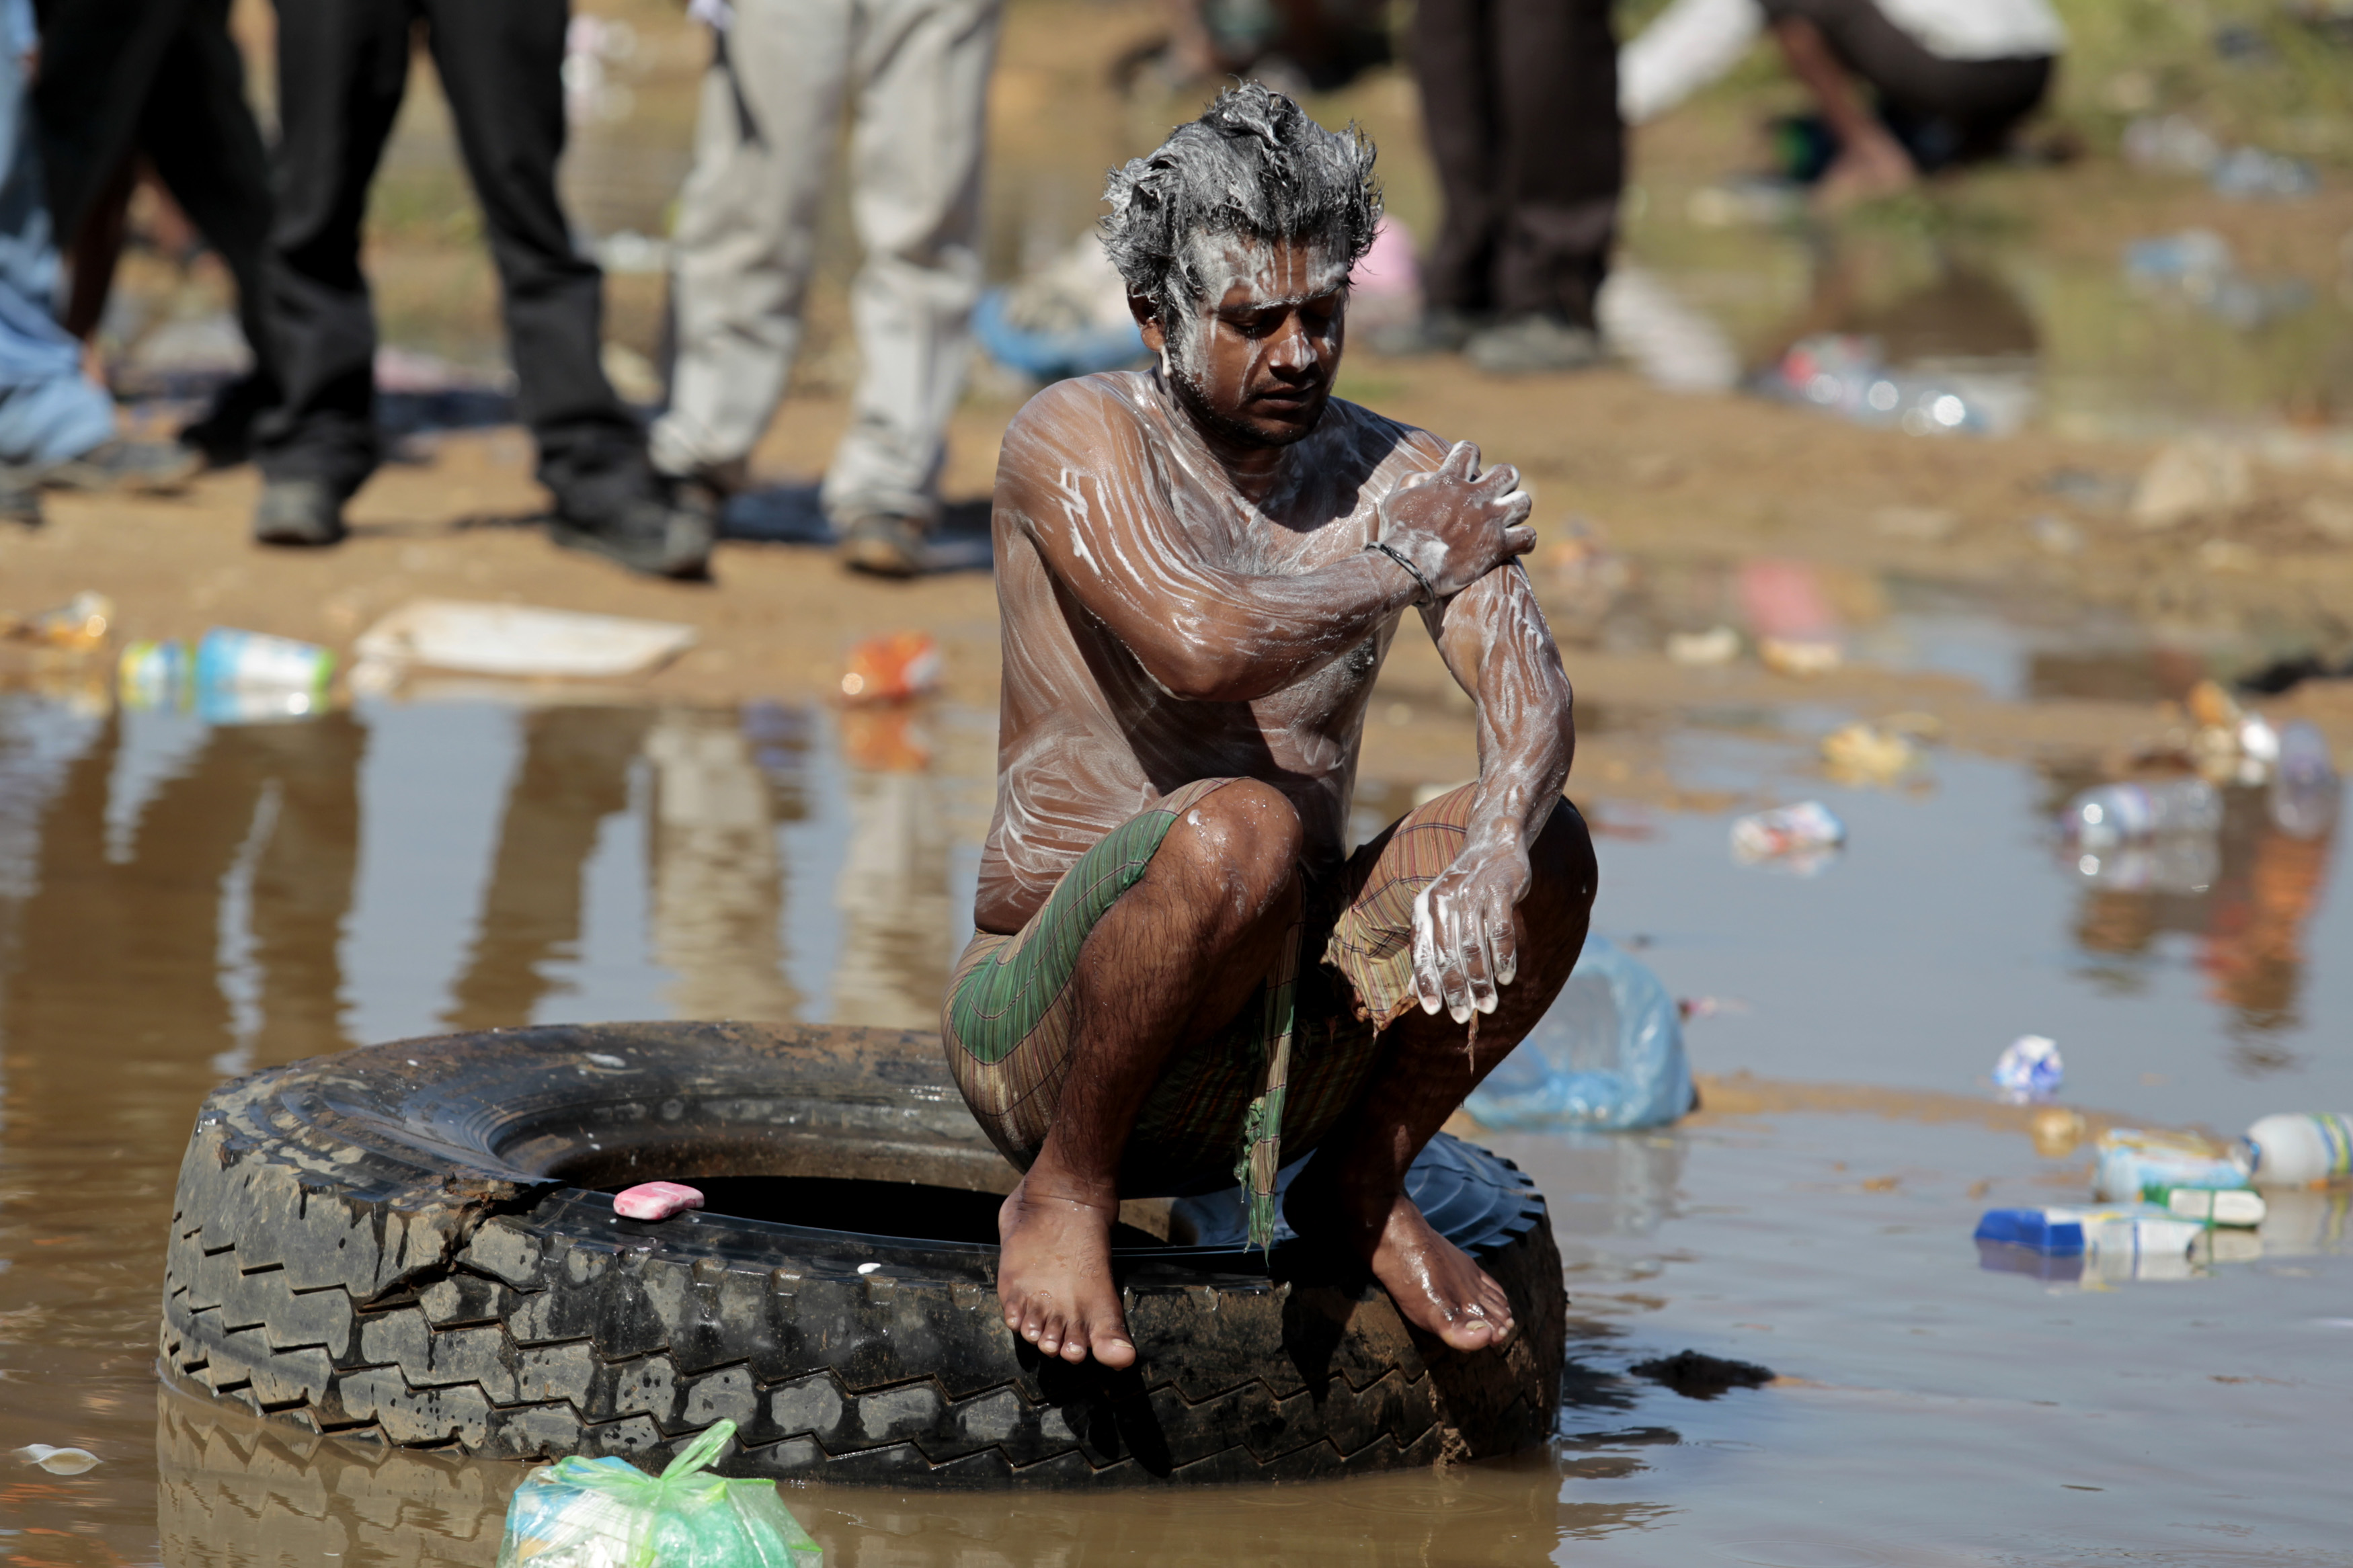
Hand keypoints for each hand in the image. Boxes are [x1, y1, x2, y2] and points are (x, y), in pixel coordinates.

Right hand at [1374, 441, 1535, 601]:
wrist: (1407, 566)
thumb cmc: (1397, 533)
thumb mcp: (1396, 498)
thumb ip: (1411, 481)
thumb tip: (1425, 477)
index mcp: (1449, 480)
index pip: (1469, 450)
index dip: (1469, 454)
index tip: (1466, 464)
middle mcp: (1475, 495)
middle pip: (1508, 473)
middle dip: (1506, 481)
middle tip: (1496, 494)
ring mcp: (1490, 520)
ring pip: (1524, 502)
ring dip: (1518, 509)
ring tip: (1508, 518)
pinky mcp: (1498, 545)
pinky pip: (1528, 537)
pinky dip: (1525, 540)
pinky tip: (1516, 544)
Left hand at [1410, 837, 1531, 1022]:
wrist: (1493, 844)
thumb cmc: (1465, 890)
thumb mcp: (1440, 913)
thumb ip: (1430, 948)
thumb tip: (1413, 993)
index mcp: (1424, 907)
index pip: (1421, 951)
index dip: (1427, 982)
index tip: (1434, 1011)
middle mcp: (1442, 899)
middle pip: (1447, 954)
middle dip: (1457, 989)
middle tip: (1465, 1016)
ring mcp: (1471, 892)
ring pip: (1473, 947)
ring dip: (1481, 981)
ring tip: (1489, 1005)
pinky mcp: (1499, 888)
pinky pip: (1500, 930)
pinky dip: (1503, 957)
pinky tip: (1506, 977)